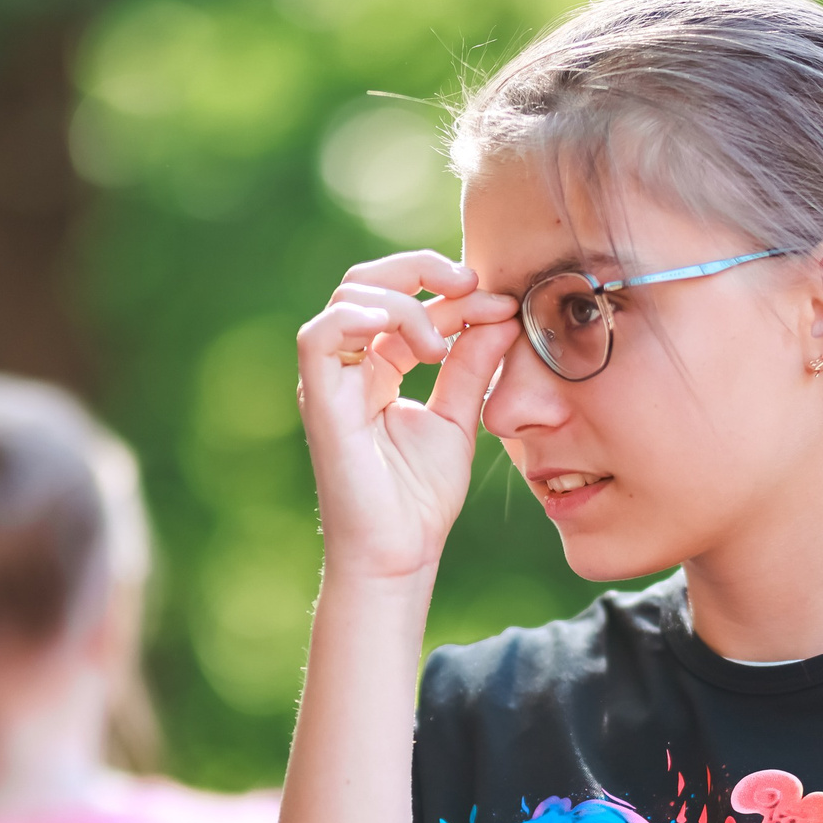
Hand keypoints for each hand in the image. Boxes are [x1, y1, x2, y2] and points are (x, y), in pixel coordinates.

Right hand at [295, 251, 518, 584]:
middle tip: (471, 283)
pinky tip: (398, 330)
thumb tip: (501, 314)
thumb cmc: (421, 500)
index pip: (410, 304)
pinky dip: (356, 319)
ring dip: (403, 301)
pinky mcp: (319, 402)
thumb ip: (473, 365)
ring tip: (439, 343)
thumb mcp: (458, 419)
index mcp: (378, 368)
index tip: (504, 303)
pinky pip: (318, 337)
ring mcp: (330, 381)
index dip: (455, 293)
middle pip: (370, 282)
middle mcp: (348, 367)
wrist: (399, 554)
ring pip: (348, 298)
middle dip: (422, 269)